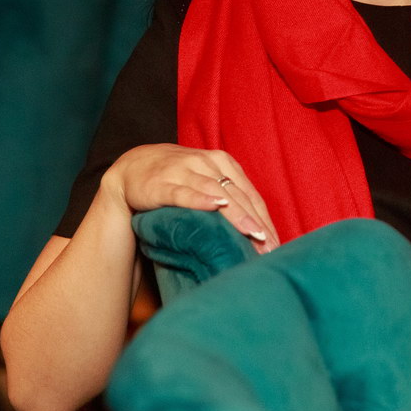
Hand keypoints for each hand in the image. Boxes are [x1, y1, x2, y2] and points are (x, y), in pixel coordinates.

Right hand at [102, 144, 279, 252]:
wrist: (134, 166)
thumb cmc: (179, 178)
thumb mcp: (209, 181)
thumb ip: (231, 198)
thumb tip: (260, 230)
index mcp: (223, 163)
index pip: (250, 194)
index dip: (265, 219)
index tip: (276, 244)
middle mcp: (207, 163)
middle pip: (238, 195)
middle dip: (255, 222)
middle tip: (269, 247)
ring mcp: (184, 171)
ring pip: (216, 192)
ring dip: (235, 213)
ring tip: (252, 232)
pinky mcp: (161, 183)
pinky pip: (183, 192)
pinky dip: (200, 198)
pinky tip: (215, 205)